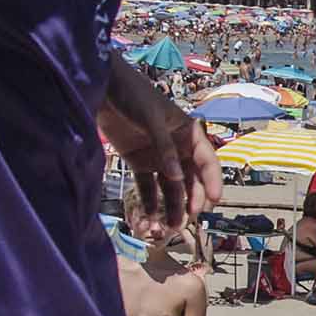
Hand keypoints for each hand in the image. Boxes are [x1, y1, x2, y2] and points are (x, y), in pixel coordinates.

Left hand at [100, 68, 217, 234]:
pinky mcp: (138, 162)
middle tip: (189, 219)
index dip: (212, 179)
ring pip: (170, 187)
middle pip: (189, 178)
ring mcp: (157, 156)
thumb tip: (178, 178)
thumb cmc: (133, 95)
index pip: (206, 159)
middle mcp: (176, 147)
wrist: (101, 89)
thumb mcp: (152, 119)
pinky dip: (149, 202)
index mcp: (188, 132)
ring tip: (170, 227)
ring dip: (172, 206)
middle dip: (191, 199)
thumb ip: (164, 148)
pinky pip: (148, 187)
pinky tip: (150, 218)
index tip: (214, 200)